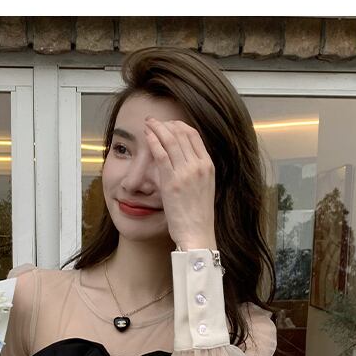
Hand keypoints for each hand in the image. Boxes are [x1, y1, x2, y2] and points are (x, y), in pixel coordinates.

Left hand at [143, 116, 215, 249]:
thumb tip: (182, 164)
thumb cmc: (197, 218)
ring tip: (148, 123)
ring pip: (171, 140)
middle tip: (155, 121)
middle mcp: (199, 166)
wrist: (197, 234)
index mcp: (208, 167)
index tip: (169, 125)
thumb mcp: (202, 190)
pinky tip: (146, 135)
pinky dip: (153, 141)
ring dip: (157, 128)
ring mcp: (186, 172)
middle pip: (182, 134)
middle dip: (166, 124)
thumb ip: (194, 174)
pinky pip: (161, 154)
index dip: (180, 126)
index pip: (194, 136)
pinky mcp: (172, 181)